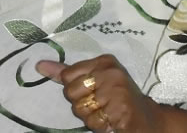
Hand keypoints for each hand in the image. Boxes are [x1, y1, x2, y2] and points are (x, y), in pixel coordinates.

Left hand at [36, 54, 162, 132]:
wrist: (147, 118)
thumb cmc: (117, 96)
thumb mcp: (94, 78)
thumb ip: (66, 73)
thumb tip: (39, 66)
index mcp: (104, 61)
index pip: (67, 75)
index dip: (75, 89)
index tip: (91, 90)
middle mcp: (110, 73)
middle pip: (70, 92)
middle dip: (81, 103)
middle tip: (99, 103)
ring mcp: (117, 91)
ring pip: (80, 109)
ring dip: (90, 117)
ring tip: (105, 112)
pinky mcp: (121, 111)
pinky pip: (93, 122)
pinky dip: (100, 125)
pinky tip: (111, 120)